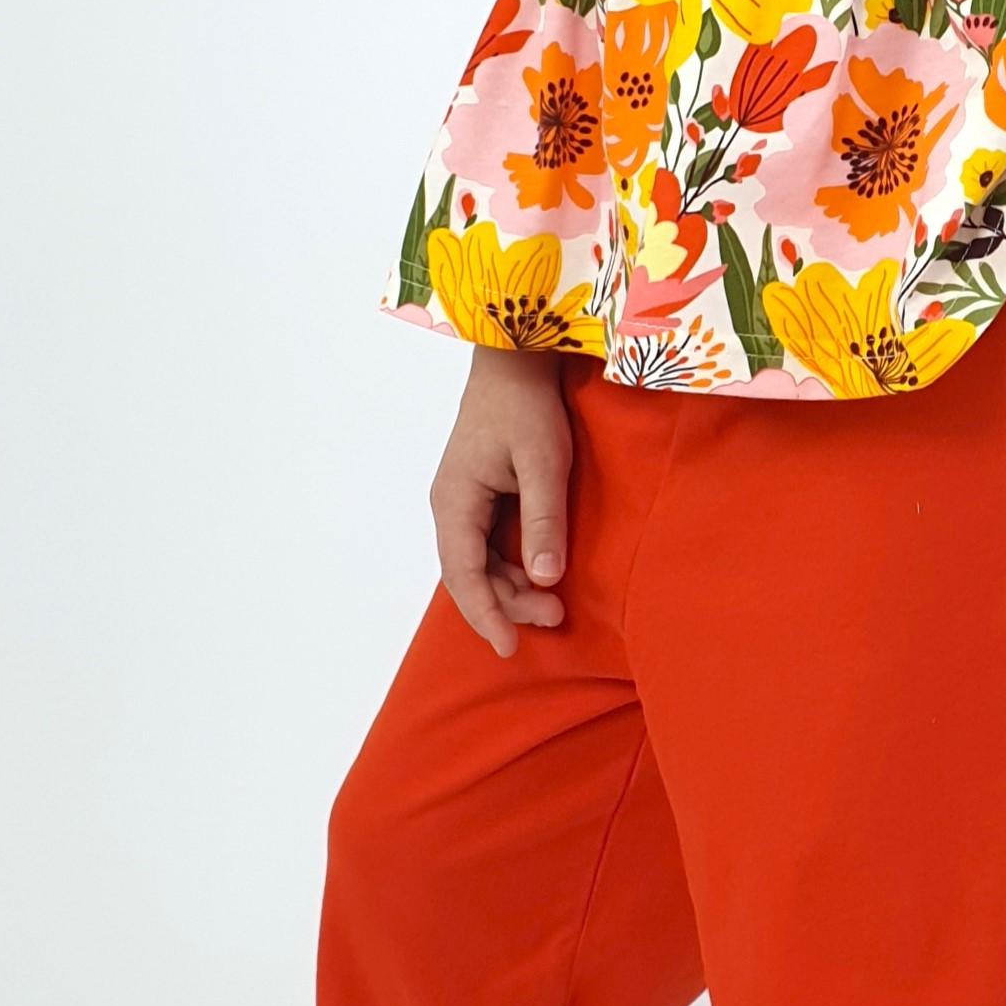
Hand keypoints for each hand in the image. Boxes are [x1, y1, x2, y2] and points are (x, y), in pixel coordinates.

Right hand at [432, 350, 572, 654]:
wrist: (516, 359)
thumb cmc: (528, 404)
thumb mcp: (544, 461)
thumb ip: (544, 519)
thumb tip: (546, 578)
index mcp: (455, 501)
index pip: (464, 574)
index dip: (486, 614)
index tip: (509, 646)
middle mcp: (451, 506)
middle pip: (470, 574)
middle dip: (507, 604)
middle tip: (555, 618)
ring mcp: (464, 500)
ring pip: (480, 562)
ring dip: (512, 586)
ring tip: (555, 603)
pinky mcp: (481, 494)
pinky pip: (489, 544)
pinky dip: (512, 566)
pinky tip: (540, 573)